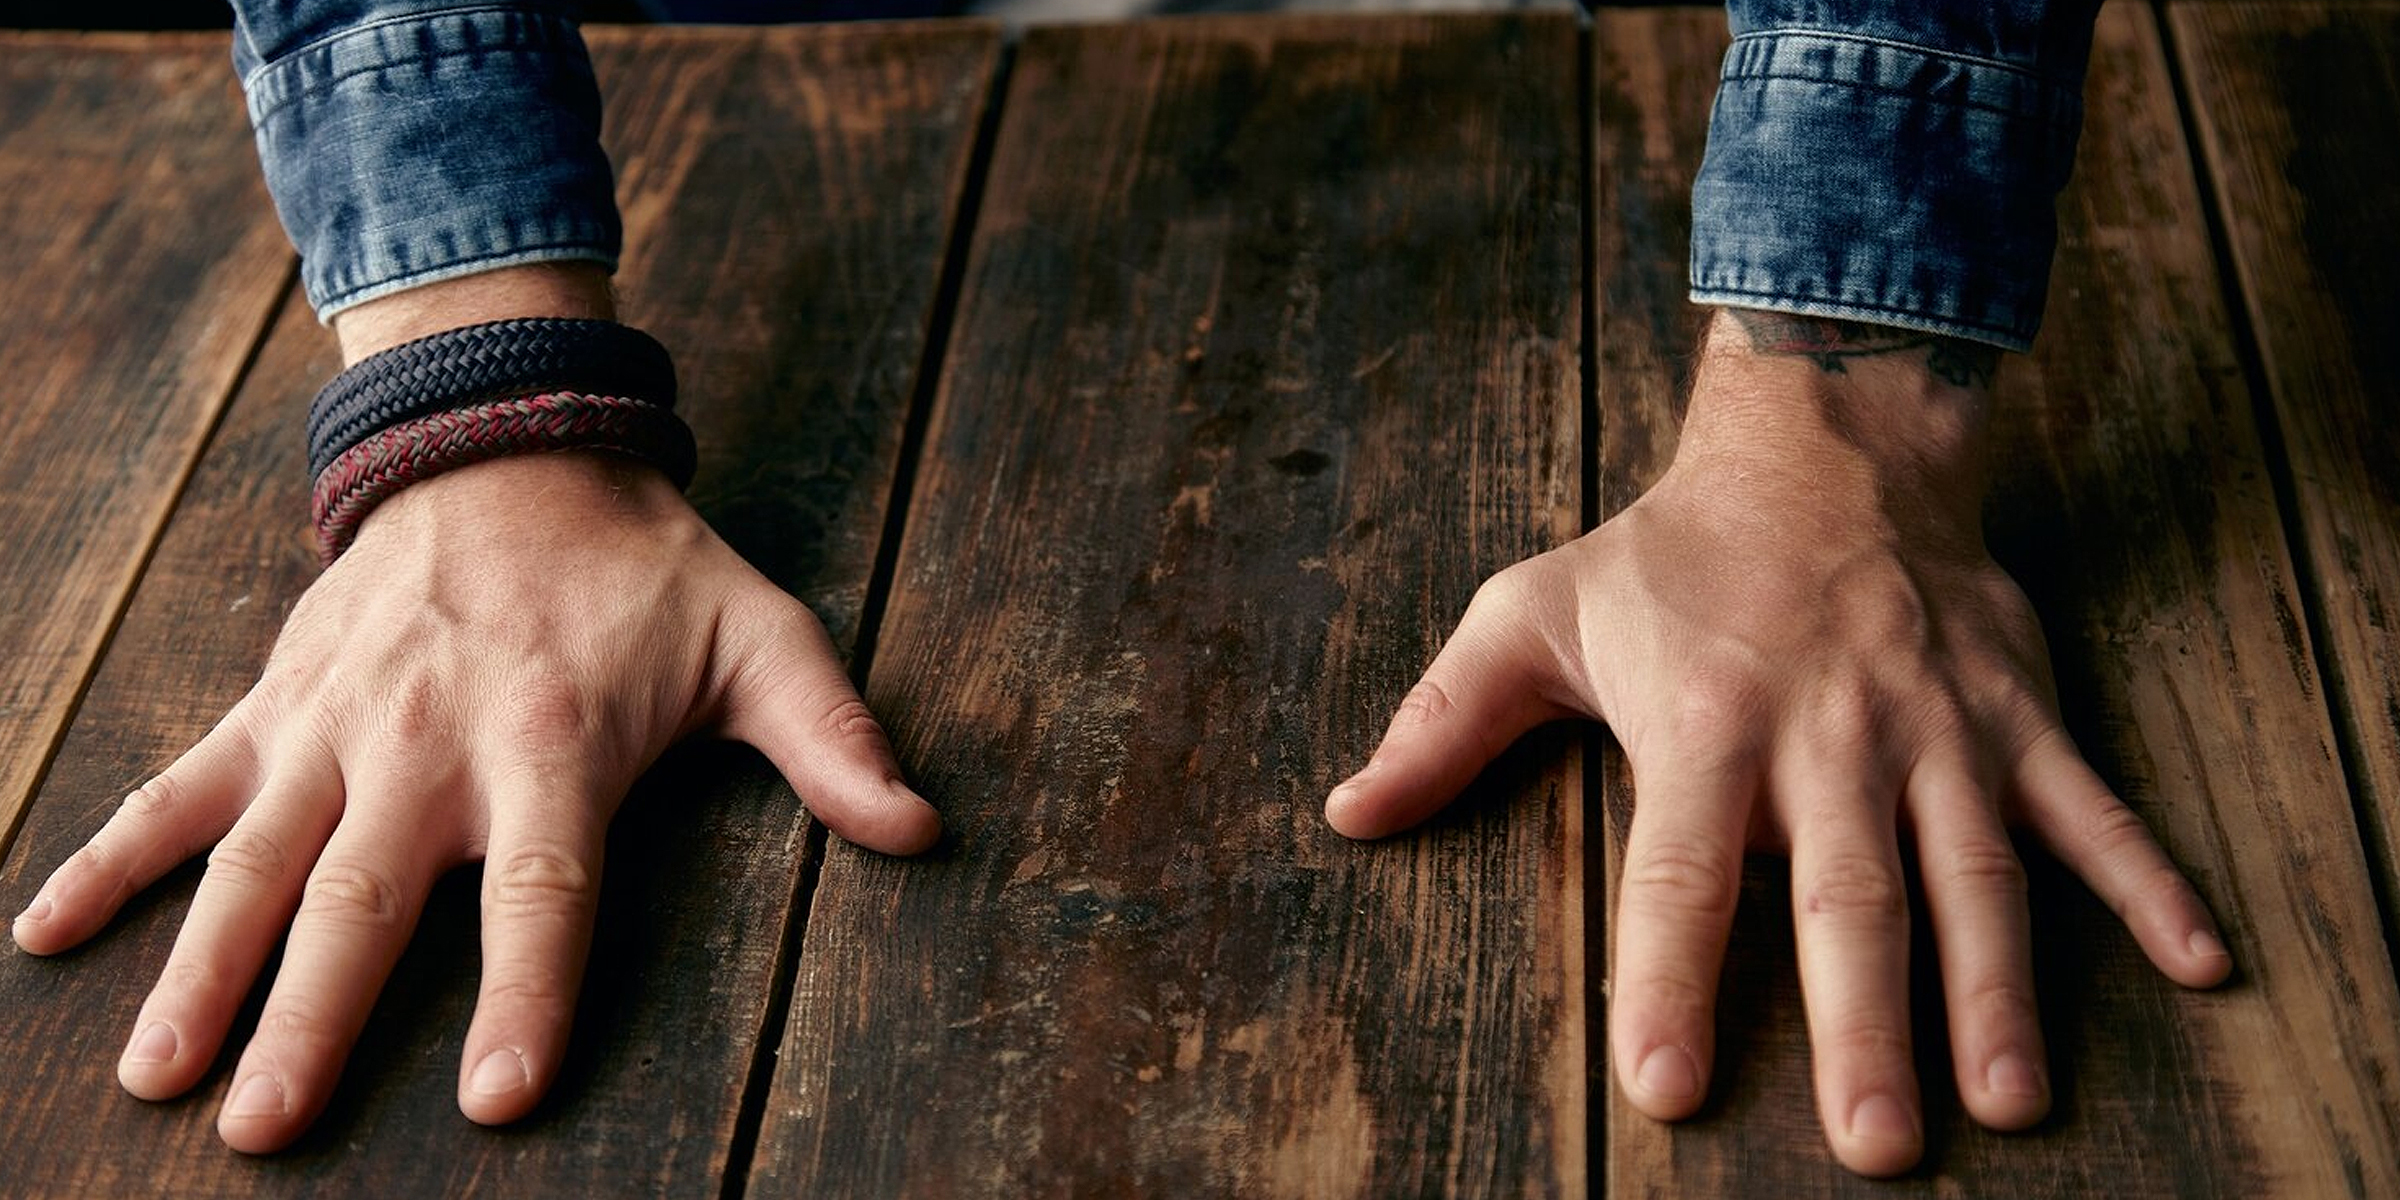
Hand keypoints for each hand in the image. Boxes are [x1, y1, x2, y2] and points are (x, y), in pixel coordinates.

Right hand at [10, 450, 938, 1151]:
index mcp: (553, 741)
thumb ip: (833, 740)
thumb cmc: (645, 567)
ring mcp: (336, 723)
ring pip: (256, 861)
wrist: (508, 439)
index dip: (526, 994)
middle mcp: (430, 740)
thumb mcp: (761, 638)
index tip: (497, 1098)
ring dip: (199, 967)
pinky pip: (178, 788)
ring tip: (157, 1078)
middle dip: (312, 1015)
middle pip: (369, 898)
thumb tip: (921, 830)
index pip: (543, 891)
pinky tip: (44, 935)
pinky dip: (108, 858)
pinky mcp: (275, 703)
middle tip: (262, 1133)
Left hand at [1323, 310, 2230, 1175]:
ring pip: (1975, 870)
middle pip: (1847, 895)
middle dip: (1860, 1024)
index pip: (1681, 873)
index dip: (1667, 981)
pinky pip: (2093, 805)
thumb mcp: (1532, 610)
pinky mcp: (2018, 711)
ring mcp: (1938, 726)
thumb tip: (1348, 815)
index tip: (1666, 1090)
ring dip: (1998, 987)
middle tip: (1874, 1142)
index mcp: (1706, 720)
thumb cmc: (1668, 552)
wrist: (1827, 441)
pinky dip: (2153, 880)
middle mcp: (1830, 733)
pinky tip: (2204, 964)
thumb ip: (1445, 720)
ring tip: (2009, 1100)